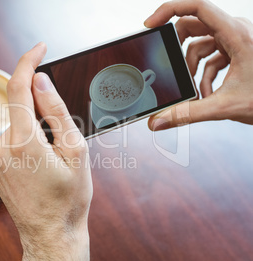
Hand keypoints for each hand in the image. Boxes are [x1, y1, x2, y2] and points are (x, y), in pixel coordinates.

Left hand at [0, 43, 91, 260]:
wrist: (50, 233)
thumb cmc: (68, 197)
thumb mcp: (75, 151)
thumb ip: (57, 112)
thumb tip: (41, 81)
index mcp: (24, 141)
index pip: (18, 87)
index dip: (28, 62)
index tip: (40, 49)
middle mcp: (1, 146)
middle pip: (21, 108)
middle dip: (43, 113)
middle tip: (62, 142)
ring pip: (16, 125)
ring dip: (34, 131)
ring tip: (50, 162)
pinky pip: (9, 140)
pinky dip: (25, 142)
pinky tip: (37, 166)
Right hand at [144, 0, 252, 129]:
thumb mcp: (225, 106)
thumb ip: (188, 114)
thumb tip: (159, 120)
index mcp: (236, 34)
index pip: (197, 6)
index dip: (169, 10)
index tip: (151, 24)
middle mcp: (236, 31)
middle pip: (193, 27)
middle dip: (179, 52)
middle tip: (170, 68)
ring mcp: (237, 41)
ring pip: (201, 45)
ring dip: (193, 69)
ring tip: (195, 92)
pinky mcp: (238, 51)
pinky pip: (212, 57)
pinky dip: (204, 75)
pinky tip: (207, 94)